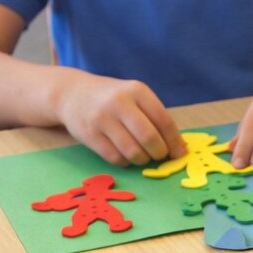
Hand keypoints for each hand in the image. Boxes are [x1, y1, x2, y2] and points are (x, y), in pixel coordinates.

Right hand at [55, 75, 183, 166]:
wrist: (72, 93)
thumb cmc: (112, 99)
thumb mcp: (134, 97)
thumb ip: (155, 117)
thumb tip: (178, 148)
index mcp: (137, 91)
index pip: (164, 121)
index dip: (175, 141)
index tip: (180, 153)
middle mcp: (119, 103)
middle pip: (149, 138)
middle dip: (160, 153)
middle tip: (159, 156)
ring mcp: (102, 119)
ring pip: (133, 152)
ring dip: (143, 160)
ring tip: (142, 156)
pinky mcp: (90, 135)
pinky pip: (116, 158)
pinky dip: (125, 162)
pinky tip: (125, 155)